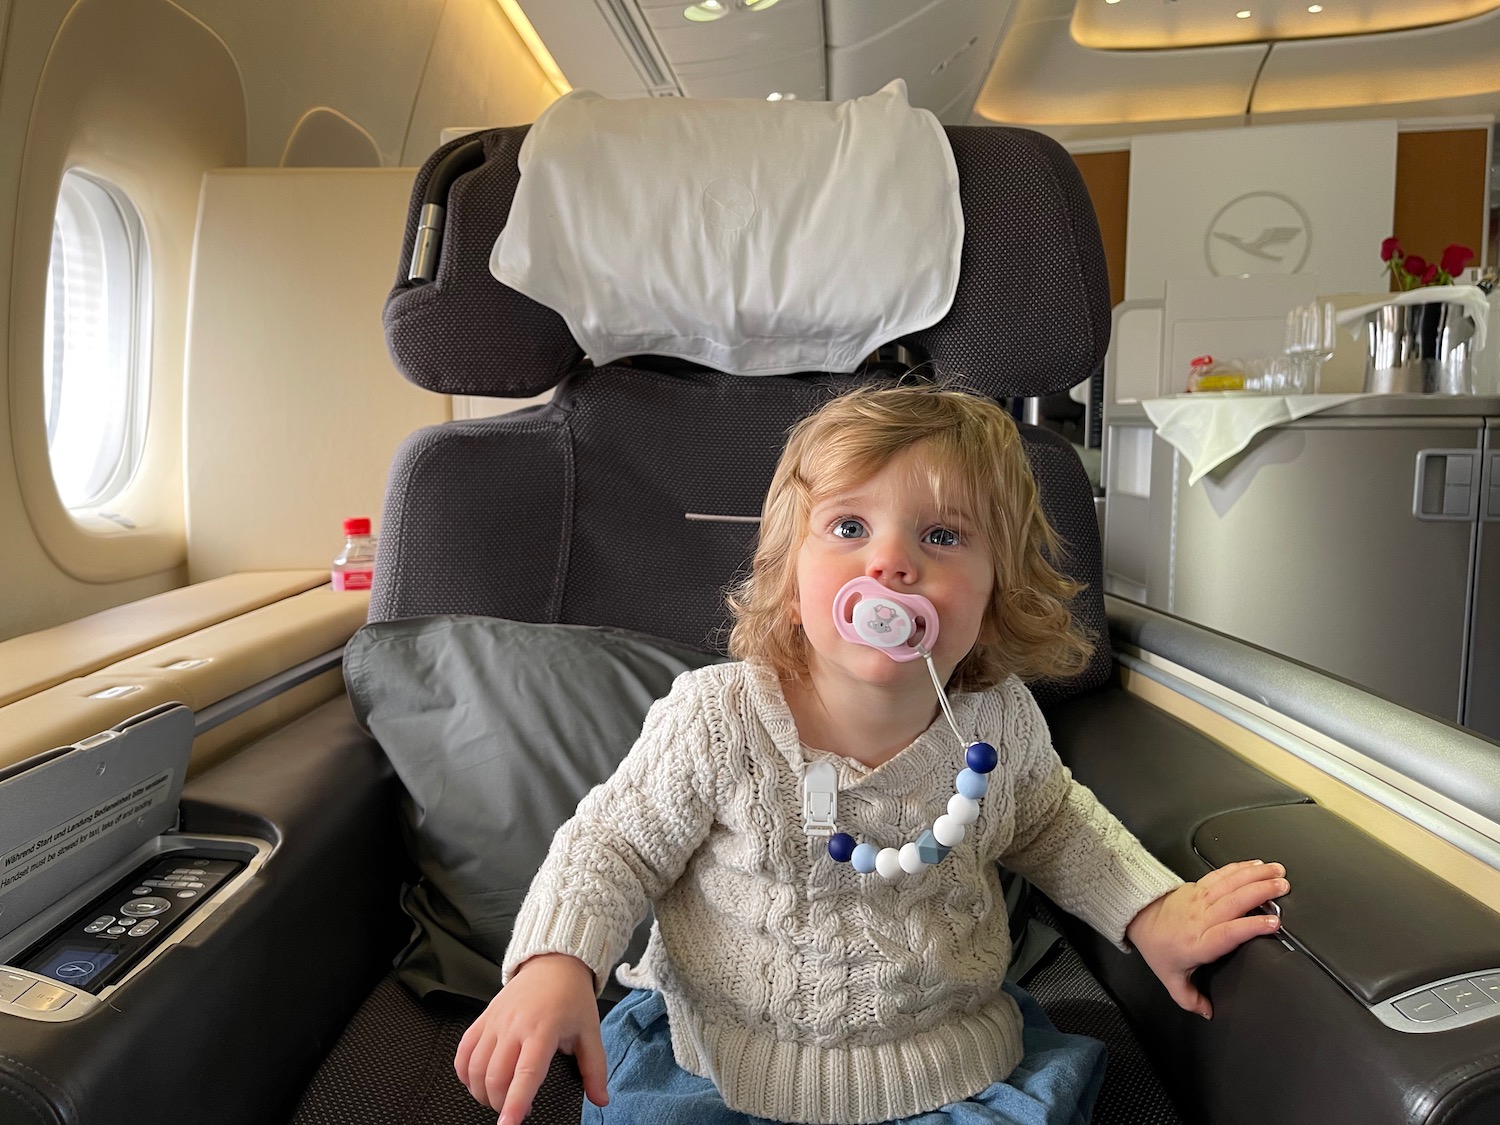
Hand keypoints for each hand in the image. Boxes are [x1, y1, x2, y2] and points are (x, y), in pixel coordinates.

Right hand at [454, 953, 608, 1124]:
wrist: (553, 963)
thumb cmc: (571, 997)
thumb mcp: (590, 1031)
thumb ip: (594, 1069)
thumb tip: (601, 1100)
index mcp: (543, 1030)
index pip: (526, 1073)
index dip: (515, 1102)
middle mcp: (514, 1026)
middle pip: (495, 1077)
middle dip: (500, 1104)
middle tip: (515, 1110)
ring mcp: (495, 1022)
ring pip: (475, 1068)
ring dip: (482, 1093)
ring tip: (498, 1098)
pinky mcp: (482, 1018)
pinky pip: (463, 1052)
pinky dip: (465, 1073)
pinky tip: (477, 1082)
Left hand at [1125, 859, 1288, 1019]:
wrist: (1137, 917)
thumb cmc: (1157, 946)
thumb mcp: (1172, 979)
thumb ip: (1191, 999)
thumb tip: (1209, 1013)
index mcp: (1199, 942)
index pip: (1229, 932)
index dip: (1252, 926)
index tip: (1273, 922)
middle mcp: (1202, 917)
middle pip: (1234, 901)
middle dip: (1261, 892)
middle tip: (1283, 888)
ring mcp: (1200, 898)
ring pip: (1231, 884)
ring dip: (1256, 876)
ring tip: (1278, 873)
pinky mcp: (1198, 886)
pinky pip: (1222, 874)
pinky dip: (1241, 868)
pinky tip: (1257, 865)